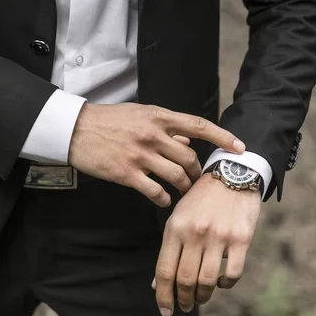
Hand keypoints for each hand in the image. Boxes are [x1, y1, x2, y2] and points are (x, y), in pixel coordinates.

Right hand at [68, 103, 244, 206]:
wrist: (75, 129)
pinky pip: (154, 191)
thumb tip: (187, 141)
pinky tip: (164, 200)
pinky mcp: (126, 173)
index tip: (240, 148)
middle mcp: (152, 135)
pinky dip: (164, 198)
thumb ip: (165, 126)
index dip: (222, 137)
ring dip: (184, 188)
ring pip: (176, 176)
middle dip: (197, 173)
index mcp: (158, 117)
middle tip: (197, 181)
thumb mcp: (140, 114)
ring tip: (184, 194)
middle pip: (189, 158)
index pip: (198, 125)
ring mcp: (140, 155)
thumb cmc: (109, 120)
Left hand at [152, 174, 260, 315]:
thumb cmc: (201, 200)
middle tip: (185, 306)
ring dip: (202, 296)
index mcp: (175, 228)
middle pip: (185, 279)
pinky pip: (233, 273)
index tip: (165, 310)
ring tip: (200, 299)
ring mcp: (219, 236)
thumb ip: (169, 249)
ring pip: (207, 280)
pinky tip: (220, 283)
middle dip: (183, 299)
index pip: (164, 271)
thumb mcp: (178, 218)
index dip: (163, 295)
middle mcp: (195, 233)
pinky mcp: (241, 239)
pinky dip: (225, 284)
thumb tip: (156, 284)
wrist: (233, 175)